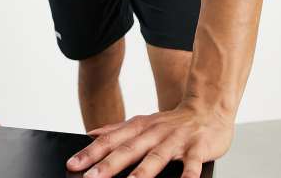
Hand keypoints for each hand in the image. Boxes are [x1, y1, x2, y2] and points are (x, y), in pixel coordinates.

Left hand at [66, 102, 234, 177]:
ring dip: (142, 172)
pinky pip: (192, 164)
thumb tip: (91, 135)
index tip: (73, 165)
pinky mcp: (197, 148)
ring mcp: (175, 140)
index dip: (91, 153)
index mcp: (139, 127)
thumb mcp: (142, 122)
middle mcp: (154, 132)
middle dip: (108, 165)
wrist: (207, 108)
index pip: (110, 141)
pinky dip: (188, 175)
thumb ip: (117, 129)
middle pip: (128, 149)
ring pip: (156, 157)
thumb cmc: (171, 122)